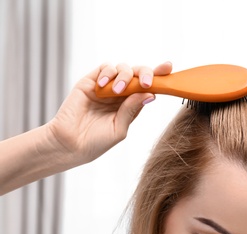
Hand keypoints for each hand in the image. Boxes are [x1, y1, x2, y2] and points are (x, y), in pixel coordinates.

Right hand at [46, 62, 171, 165]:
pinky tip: (104, 86)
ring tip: (118, 90)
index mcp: (130, 105)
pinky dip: (108, 73)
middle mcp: (120, 94)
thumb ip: (132, 109)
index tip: (169, 68)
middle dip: (146, 73)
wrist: (69, 144)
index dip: (159, 77)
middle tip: (147, 82)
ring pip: (123, 68)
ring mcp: (106, 87)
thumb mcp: (120, 128)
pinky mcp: (91, 81)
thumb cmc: (95, 142)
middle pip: (138, 74)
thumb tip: (150, 94)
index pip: (147, 87)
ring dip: (125, 76)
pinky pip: (105, 68)